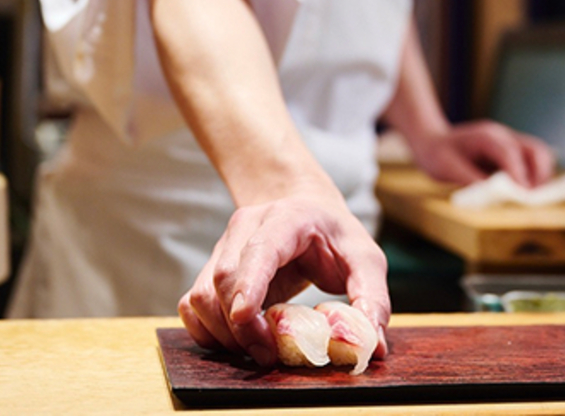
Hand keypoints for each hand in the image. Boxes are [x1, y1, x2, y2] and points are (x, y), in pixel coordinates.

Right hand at [177, 190, 390, 367]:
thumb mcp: (364, 258)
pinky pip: (192, 304)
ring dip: (223, 332)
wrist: (304, 209)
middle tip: (269, 354)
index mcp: (286, 218)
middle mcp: (246, 228)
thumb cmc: (334, 236)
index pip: (258, 249)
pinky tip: (234, 340)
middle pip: (225, 278)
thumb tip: (372, 345)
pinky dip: (206, 330)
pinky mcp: (212, 269)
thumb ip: (372, 297)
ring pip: (202, 294)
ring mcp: (223, 247)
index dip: (249, 284)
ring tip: (257, 349)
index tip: (247, 318)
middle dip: (242, 326)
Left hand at [411, 120, 555, 187]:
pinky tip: (526, 192)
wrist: (432, 141)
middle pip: (535, 149)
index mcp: (485, 137)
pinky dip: (535, 176)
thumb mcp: (446, 168)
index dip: (518, 174)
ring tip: (531, 197)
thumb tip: (493, 194)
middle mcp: (502, 136)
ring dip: (541, 175)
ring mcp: (509, 141)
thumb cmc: (437, 155)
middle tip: (530, 197)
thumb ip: (470, 179)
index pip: (509, 152)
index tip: (523, 195)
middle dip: (538, 174)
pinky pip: (532, 161)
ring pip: (539, 153)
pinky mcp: (511, 152)